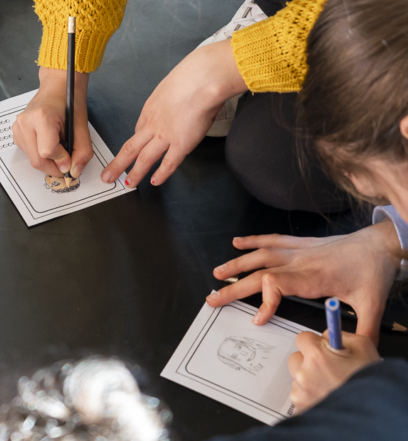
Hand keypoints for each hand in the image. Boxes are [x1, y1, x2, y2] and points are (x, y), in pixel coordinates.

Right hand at [13, 67, 92, 177]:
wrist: (56, 88)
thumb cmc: (69, 103)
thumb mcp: (81, 127)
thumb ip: (81, 152)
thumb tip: (74, 172)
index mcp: (41, 117)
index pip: (47, 152)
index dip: (61, 160)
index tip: (70, 160)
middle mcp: (25, 122)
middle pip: (37, 160)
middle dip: (54, 166)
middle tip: (67, 162)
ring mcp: (17, 127)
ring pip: (32, 159)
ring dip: (48, 161)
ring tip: (58, 147)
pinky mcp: (16, 132)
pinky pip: (28, 153)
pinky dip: (40, 154)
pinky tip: (48, 143)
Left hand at [101, 39, 246, 186]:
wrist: (202, 80)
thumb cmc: (190, 78)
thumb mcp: (170, 86)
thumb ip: (168, 98)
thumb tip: (174, 100)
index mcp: (150, 109)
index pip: (138, 130)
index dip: (134, 144)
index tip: (131, 152)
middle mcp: (153, 124)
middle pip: (130, 147)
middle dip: (117, 164)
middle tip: (108, 175)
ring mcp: (165, 136)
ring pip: (144, 158)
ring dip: (134, 173)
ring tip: (128, 184)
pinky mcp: (181, 144)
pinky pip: (168, 163)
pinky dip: (161, 174)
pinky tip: (155, 181)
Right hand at [207, 220, 401, 342]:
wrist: (381, 243)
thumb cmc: (374, 271)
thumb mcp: (372, 305)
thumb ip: (363, 332)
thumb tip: (356, 352)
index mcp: (313, 277)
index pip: (277, 285)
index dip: (263, 302)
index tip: (258, 319)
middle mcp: (300, 262)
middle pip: (260, 273)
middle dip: (234, 287)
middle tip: (213, 299)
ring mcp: (298, 251)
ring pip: (260, 255)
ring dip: (237, 263)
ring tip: (217, 272)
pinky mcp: (301, 244)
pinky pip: (272, 240)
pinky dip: (252, 241)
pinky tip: (237, 243)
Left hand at [288, 330, 379, 411]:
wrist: (376, 411)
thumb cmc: (372, 381)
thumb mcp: (363, 346)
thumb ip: (338, 335)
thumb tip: (326, 336)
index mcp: (316, 355)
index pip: (302, 338)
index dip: (315, 343)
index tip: (323, 349)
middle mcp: (304, 373)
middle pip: (296, 358)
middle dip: (308, 361)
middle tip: (329, 370)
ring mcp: (301, 392)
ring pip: (298, 378)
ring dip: (310, 380)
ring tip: (332, 387)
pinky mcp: (301, 407)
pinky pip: (301, 397)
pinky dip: (311, 398)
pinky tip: (328, 399)